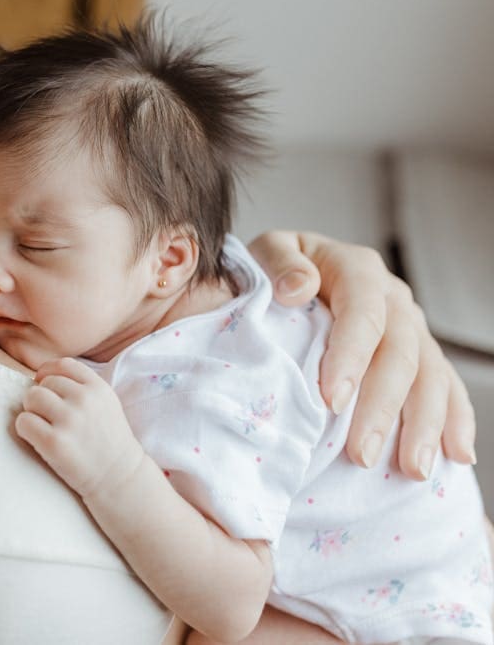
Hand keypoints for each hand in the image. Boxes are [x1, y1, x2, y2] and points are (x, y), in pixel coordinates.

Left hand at [15, 357, 144, 497]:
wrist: (118, 478)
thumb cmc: (107, 441)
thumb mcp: (106, 403)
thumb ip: (81, 386)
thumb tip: (40, 376)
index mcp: (98, 387)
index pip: (63, 365)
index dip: (48, 373)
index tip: (45, 385)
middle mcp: (84, 399)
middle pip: (44, 383)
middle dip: (41, 398)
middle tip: (49, 418)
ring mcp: (69, 420)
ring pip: (30, 398)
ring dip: (31, 411)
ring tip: (43, 427)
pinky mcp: (54, 442)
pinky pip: (23, 422)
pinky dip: (25, 429)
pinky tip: (37, 438)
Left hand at [248, 231, 475, 479]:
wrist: (285, 275)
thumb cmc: (269, 272)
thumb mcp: (264, 252)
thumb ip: (278, 264)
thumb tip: (297, 288)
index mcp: (355, 269)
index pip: (362, 313)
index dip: (351, 356)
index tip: (331, 401)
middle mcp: (392, 297)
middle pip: (400, 353)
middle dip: (383, 407)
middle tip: (361, 455)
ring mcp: (411, 327)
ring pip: (431, 376)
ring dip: (424, 425)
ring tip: (412, 470)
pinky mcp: (419, 355)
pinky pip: (446, 388)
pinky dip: (455, 422)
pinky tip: (457, 457)